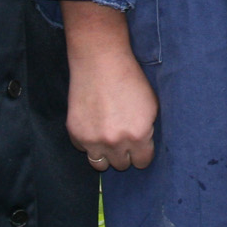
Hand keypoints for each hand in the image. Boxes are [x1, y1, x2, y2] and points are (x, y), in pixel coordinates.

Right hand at [63, 1, 158, 170]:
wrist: (101, 61)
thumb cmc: (130, 79)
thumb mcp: (151, 105)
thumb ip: (147, 130)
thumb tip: (144, 147)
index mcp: (138, 135)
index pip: (142, 162)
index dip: (142, 153)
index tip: (139, 145)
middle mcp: (115, 142)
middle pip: (121, 165)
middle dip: (124, 153)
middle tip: (122, 136)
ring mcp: (93, 140)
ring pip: (99, 165)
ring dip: (105, 154)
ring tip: (107, 138)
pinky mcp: (75, 133)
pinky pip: (83, 149)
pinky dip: (88, 142)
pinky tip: (93, 124)